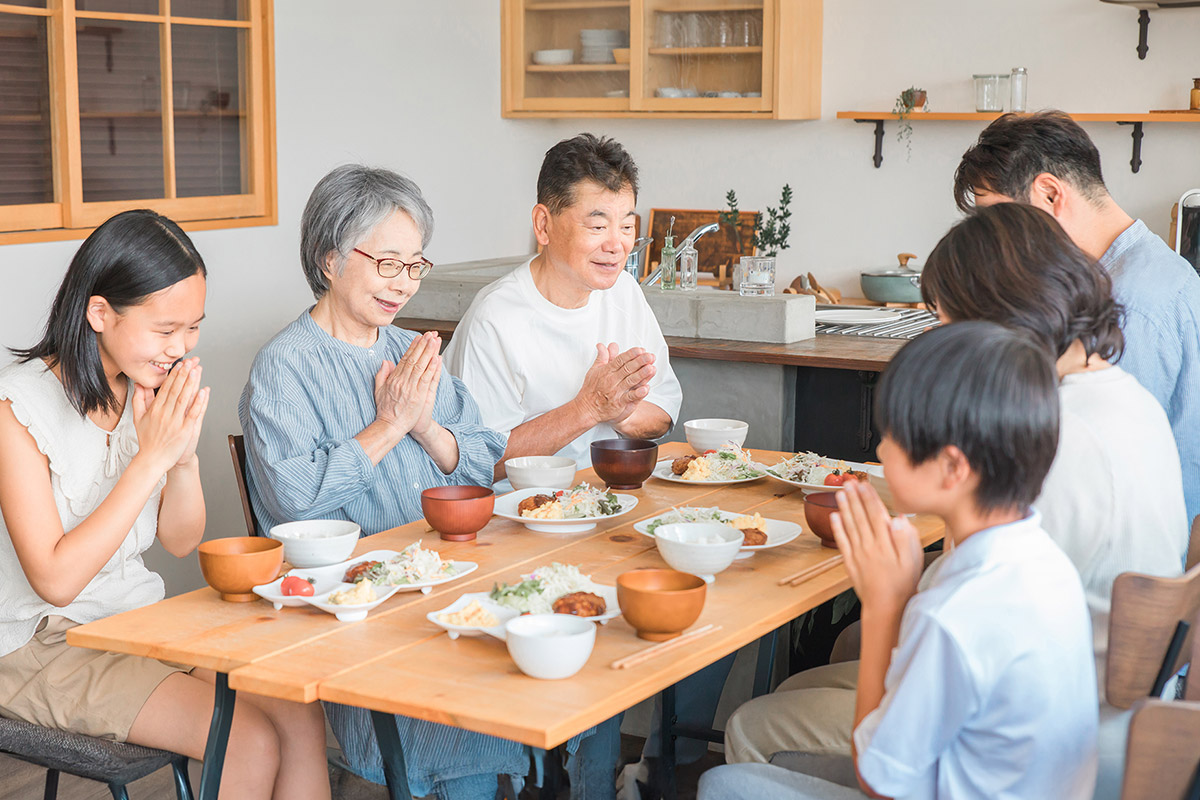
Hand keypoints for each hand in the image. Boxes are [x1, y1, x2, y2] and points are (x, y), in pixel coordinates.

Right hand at [131, 358, 207, 473]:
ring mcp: (175, 421)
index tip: (180, 363)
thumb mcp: (138, 418)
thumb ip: (138, 400)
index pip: (166, 388)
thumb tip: (139, 385)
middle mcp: (164, 413)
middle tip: (190, 361)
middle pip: (175, 390)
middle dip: (184, 374)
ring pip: (184, 399)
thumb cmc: (148, 440)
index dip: (174, 375)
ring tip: (197, 370)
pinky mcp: (184, 430)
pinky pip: (193, 413)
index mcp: (155, 409)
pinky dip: (199, 402)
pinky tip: (204, 391)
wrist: (152, 460)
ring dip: (191, 383)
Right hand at [373, 332, 438, 439]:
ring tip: (435, 341)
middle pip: (414, 359)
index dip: (413, 347)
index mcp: (394, 379)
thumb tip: (386, 361)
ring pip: (421, 366)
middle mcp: (402, 381)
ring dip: (428, 352)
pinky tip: (436, 359)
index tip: (419, 337)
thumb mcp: (379, 390)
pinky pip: (426, 379)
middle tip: (430, 334)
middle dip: (423, 345)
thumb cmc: (386, 410)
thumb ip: (382, 375)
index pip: (405, 359)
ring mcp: (411, 389)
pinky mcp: (418, 396)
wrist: (390, 426)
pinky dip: (431, 368)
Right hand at [575, 343, 654, 425]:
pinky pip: (629, 397)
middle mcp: (612, 380)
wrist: (586, 409)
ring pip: (630, 381)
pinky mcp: (618, 403)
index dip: (631, 354)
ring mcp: (616, 392)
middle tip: (650, 356)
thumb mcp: (594, 370)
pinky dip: (637, 393)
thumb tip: (603, 345)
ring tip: (651, 368)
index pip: (620, 360)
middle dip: (640, 361)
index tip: (640, 350)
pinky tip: (646, 388)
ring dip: (641, 374)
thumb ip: (602, 357)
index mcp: (606, 371)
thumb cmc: (590, 389)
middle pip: (627, 368)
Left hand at [831, 480, 922, 614]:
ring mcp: (858, 554)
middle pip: (861, 517)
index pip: (876, 515)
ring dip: (845, 508)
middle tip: (849, 481)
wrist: (887, 607)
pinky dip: (837, 528)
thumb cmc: (903, 584)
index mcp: (886, 544)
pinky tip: (834, 517)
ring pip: (850, 526)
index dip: (870, 498)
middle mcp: (870, 546)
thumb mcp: (913, 561)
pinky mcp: (850, 562)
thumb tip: (899, 519)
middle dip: (855, 497)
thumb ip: (907, 539)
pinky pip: (842, 542)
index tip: (865, 485)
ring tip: (840, 493)